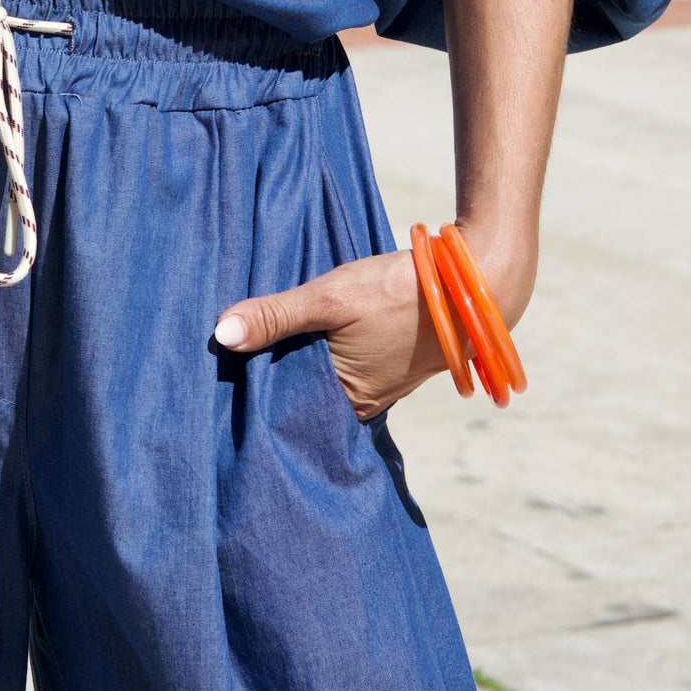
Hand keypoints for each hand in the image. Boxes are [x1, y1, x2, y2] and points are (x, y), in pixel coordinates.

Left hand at [213, 222, 535, 419]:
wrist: (472, 284)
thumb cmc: (400, 293)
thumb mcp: (330, 298)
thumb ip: (276, 315)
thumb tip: (221, 334)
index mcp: (346, 402)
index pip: (281, 405)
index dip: (250, 388)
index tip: (218, 372)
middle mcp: (360, 404)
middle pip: (299, 393)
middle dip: (268, 374)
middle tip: (228, 352)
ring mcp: (376, 387)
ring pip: (319, 377)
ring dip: (295, 359)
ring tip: (258, 339)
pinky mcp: (385, 366)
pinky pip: (339, 365)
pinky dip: (320, 351)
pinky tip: (301, 332)